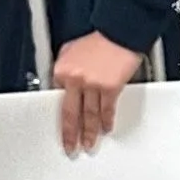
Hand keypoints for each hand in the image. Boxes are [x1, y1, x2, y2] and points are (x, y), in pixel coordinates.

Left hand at [51, 30, 142, 155]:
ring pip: (89, 116)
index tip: (62, 126)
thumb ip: (66, 69)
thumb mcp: (72, 50)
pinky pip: (106, 110)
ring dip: (89, 133)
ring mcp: (92, 85)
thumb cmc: (100, 40)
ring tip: (89, 144)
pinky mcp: (110, 88)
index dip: (61, 114)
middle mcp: (75, 79)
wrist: (120, 32)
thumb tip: (64, 85)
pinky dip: (106, 122)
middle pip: (71, 114)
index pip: (58, 98)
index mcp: (62, 70)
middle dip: (70, 134)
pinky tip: (105, 129)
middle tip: (70, 147)